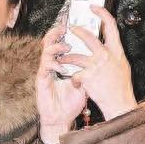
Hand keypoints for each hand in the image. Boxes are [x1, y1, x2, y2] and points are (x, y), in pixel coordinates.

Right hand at [37, 25, 86, 143]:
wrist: (61, 120)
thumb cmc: (70, 103)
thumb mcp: (84, 84)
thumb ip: (89, 71)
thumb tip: (103, 59)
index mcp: (61, 64)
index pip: (60, 43)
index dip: (62, 32)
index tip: (69, 24)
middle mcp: (52, 65)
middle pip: (49, 42)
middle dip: (55, 33)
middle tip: (64, 28)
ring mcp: (45, 72)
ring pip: (45, 51)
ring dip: (56, 47)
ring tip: (65, 47)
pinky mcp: (41, 80)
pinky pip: (45, 67)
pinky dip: (53, 64)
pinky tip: (61, 67)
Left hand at [60, 6, 137, 120]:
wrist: (120, 103)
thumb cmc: (121, 86)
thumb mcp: (122, 65)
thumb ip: (114, 53)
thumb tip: (108, 44)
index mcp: (116, 51)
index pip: (111, 26)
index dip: (102, 13)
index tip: (94, 8)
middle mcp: (106, 55)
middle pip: (88, 36)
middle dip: (77, 31)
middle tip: (71, 29)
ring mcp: (96, 65)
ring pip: (75, 56)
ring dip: (66, 58)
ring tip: (62, 59)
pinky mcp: (87, 76)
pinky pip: (75, 74)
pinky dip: (74, 79)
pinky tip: (76, 82)